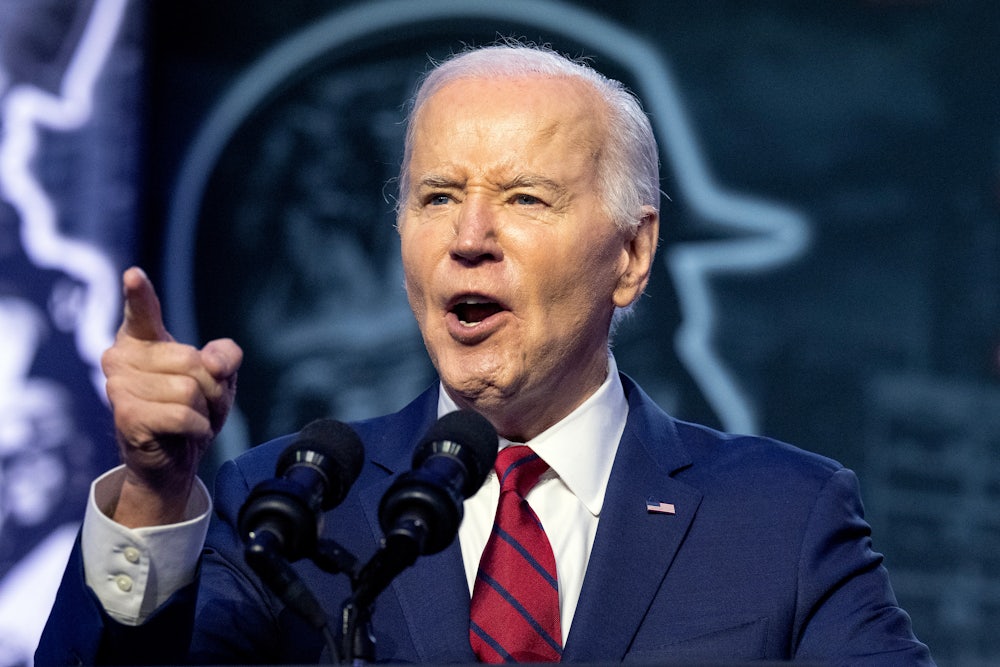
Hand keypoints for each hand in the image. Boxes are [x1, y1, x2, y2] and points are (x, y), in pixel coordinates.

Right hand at [101, 267, 242, 526]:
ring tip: (190, 419)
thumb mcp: (219, 376)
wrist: (174, 457)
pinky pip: (184, 415)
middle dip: (211, 387)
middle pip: (192, 360)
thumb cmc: (191, 408)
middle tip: (199, 404)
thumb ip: (225, 356)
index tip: (134, 276)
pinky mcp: (126, 416)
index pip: (141, 311)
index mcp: (140, 339)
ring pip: (190, 390)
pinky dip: (197, 428)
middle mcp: (120, 357)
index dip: (139, 294)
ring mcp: (118, 387)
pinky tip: (186, 433)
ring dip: (204, 410)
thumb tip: (212, 361)